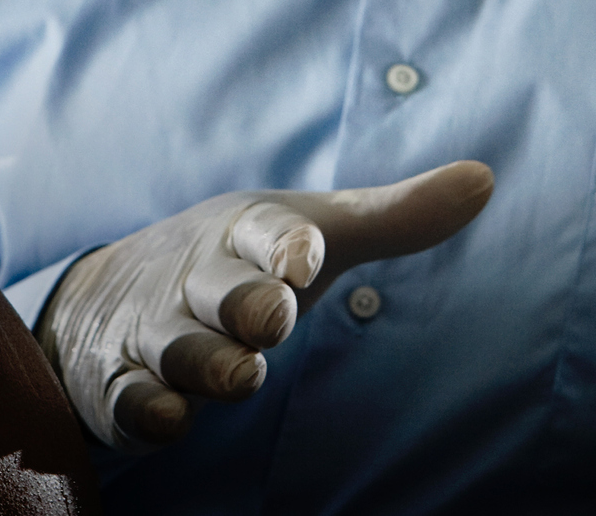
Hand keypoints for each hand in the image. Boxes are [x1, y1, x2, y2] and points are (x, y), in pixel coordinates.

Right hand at [37, 160, 492, 450]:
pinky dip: (148, 410)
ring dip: (208, 363)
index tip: (307, 257)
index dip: (287, 245)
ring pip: (180, 350)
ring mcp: (157, 333)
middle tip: (273, 318)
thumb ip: (398, 216)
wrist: (109, 294)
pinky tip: (171, 417)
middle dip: (248, 305)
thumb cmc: (244, 261)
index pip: (267, 230)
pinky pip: (132, 403)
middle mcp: (199, 281)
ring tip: (241, 375)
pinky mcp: (124, 387)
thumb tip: (486, 179)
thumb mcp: (316, 233)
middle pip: (223, 293)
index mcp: (247, 235)